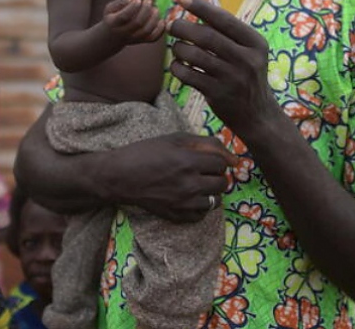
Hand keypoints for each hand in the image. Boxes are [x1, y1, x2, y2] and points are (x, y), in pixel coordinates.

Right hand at [95, 132, 234, 222]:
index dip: (217, 160)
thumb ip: (207, 144)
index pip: (223, 164)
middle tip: (202, 172)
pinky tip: (189, 197)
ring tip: (196, 184)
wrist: (120, 176)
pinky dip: (200, 207)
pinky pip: (201, 215)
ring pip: (216, 201)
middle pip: (222, 183)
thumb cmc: (147, 152)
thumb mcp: (175, 139)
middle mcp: (189, 184)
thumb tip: (235, 159)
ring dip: (210, 192)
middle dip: (216, 176)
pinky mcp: (176, 216)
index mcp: (189, 161)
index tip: (207, 160)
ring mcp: (183, 203)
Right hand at [103, 0, 165, 44]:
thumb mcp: (110, 8)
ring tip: (155, 9)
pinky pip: (153, 38)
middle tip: (148, 0)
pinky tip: (161, 21)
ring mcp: (133, 38)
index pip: (124, 16)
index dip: (132, 7)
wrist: (111, 38)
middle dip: (145, 10)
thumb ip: (120, 2)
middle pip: (138, 23)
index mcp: (114, 23)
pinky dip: (160, 30)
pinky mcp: (141, 41)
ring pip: (146, 31)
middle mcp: (124, 32)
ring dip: (154, 19)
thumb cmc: (111, 18)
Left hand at [168, 0, 279, 131]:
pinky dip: (177, 67)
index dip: (200, 6)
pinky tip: (178, 65)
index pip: (224, 19)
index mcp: (255, 43)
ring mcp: (232, 78)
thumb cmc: (247, 75)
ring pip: (194, 55)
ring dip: (178, 48)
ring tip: (177, 47)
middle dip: (182, 27)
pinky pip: (188, 75)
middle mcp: (246, 59)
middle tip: (171, 25)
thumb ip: (228, 33)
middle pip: (206, 36)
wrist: (258, 114)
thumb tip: (195, 7)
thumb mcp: (248, 52)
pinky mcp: (217, 94)